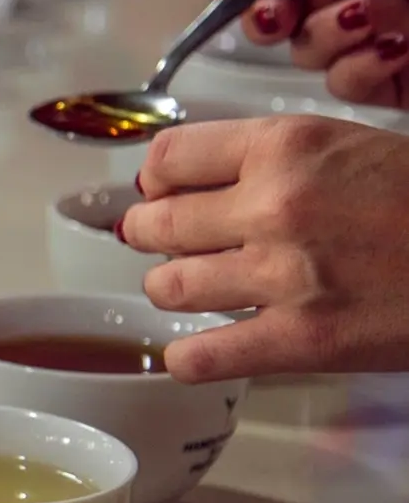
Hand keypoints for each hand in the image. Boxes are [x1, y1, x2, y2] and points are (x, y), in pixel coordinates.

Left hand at [121, 114, 408, 380]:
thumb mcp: (353, 148)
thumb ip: (275, 160)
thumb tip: (188, 181)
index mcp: (287, 146)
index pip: (167, 158)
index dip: (156, 179)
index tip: (160, 190)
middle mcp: (274, 205)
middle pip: (155, 224)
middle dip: (150, 235)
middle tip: (162, 241)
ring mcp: (283, 275)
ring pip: (166, 287)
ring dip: (173, 289)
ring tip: (196, 287)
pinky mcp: (300, 341)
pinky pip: (198, 356)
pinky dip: (189, 356)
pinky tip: (203, 347)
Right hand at [211, 0, 408, 107]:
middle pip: (282, 9)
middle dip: (272, 12)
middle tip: (281, 12)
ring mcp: (372, 38)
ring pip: (306, 50)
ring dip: (328, 35)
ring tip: (369, 20)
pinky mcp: (388, 82)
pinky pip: (342, 84)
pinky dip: (361, 69)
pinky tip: (395, 49)